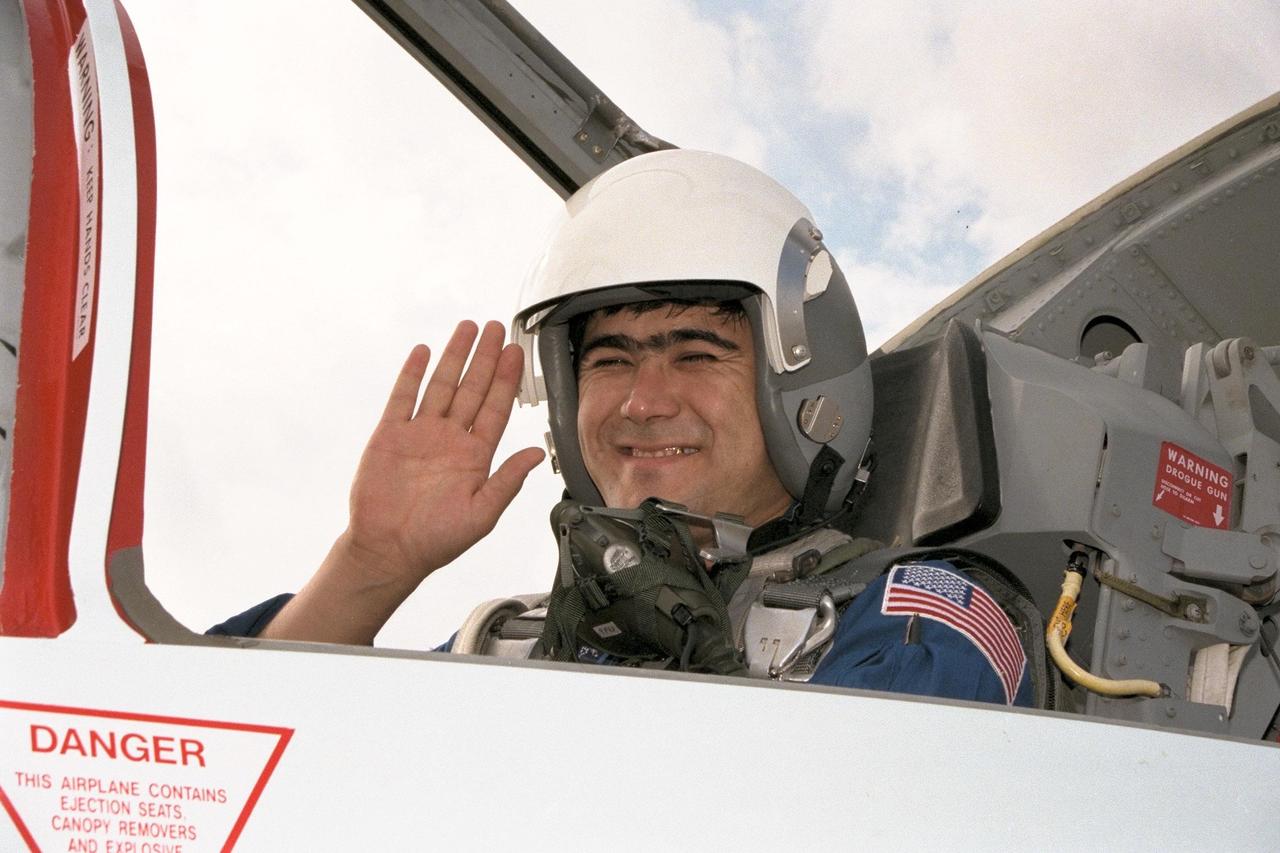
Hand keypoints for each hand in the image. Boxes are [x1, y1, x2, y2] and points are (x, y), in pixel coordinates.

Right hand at [258, 320, 543, 644]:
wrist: (389, 550)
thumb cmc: (436, 540)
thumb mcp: (482, 514)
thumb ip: (507, 481)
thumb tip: (536, 454)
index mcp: (474, 456)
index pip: (495, 408)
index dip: (506, 380)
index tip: (516, 353)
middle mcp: (450, 439)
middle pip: (472, 389)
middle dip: (485, 358)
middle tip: (497, 329)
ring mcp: (420, 434)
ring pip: (441, 385)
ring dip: (454, 357)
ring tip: (467, 329)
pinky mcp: (390, 435)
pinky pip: (403, 398)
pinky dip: (412, 374)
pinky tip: (423, 352)